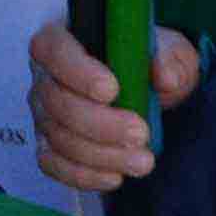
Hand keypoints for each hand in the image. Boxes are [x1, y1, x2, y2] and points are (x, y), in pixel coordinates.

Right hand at [26, 17, 191, 194]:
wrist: (148, 91)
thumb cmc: (149, 62)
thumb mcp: (170, 50)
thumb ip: (171, 58)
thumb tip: (164, 76)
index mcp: (64, 38)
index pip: (53, 49)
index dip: (78, 72)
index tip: (112, 90)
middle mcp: (46, 76)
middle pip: (56, 102)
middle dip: (100, 124)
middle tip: (140, 133)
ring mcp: (44, 112)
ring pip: (59, 137)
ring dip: (101, 155)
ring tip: (143, 161)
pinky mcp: (50, 144)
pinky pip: (54, 164)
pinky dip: (83, 175)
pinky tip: (115, 177)